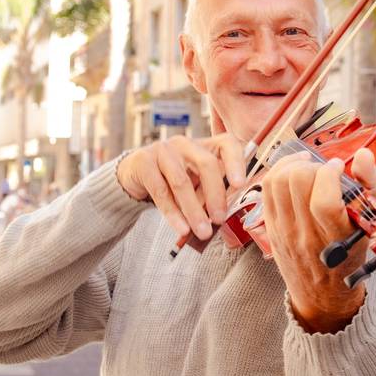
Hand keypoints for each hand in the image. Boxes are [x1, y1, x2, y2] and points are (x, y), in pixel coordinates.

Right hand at [116, 134, 244, 240]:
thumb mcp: (195, 183)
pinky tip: (181, 228)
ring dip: (194, 210)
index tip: (240, 184)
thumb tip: (223, 218)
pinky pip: (161, 191)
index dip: (236, 162)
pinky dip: (173, 213)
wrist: (135, 174)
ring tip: (202, 232)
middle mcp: (185, 144)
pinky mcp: (144, 162)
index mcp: (204, 145)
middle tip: (219, 219)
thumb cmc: (172, 180)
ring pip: (182, 181)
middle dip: (216, 194)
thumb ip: (210, 194)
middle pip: (207, 164)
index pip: (227, 144)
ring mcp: (163, 150)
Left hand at [261, 147, 375, 333]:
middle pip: (297, 182)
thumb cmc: (348, 259)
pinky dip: (279, 171)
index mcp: (335, 239)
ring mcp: (284, 231)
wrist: (322, 295)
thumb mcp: (367, 227)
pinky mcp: (270, 226)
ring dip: (294, 165)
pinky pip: (266, 188)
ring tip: (308, 166)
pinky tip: (293, 170)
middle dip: (313, 165)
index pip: (323, 200)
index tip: (338, 169)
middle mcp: (305, 235)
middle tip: (323, 170)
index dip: (330, 175)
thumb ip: (369, 187)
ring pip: (278, 181)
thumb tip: (363, 155)